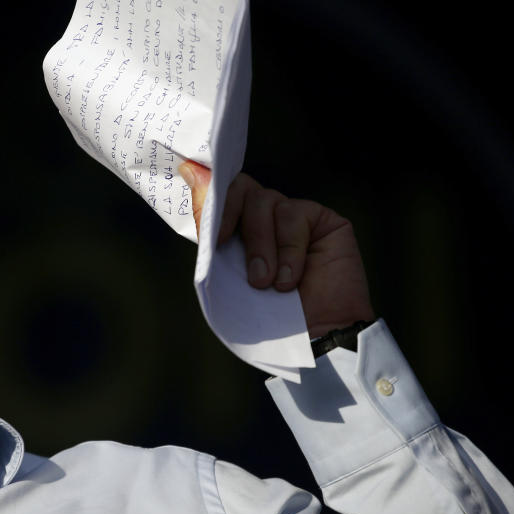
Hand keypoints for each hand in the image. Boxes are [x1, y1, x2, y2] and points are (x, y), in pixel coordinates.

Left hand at [179, 161, 373, 337]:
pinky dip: (289, 249)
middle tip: (223, 245)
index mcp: (238, 231)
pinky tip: (290, 279)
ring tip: (264, 282)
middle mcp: (265, 219)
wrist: (312, 341)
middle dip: (228, 214)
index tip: (199, 218)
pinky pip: (295, 215)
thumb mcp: (228, 273)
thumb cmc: (267, 316)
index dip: (207, 197)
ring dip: (259, 244)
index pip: (219, 197)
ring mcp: (294, 217)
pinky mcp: (323, 220)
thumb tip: (190, 171)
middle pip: (239, 188)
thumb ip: (211, 229)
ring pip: (264, 201)